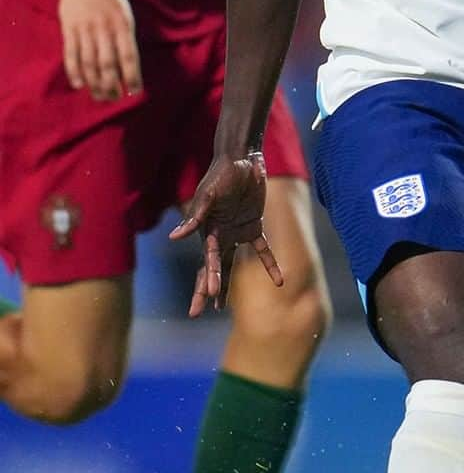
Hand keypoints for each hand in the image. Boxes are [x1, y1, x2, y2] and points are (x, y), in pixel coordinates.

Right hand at [57, 0, 141, 100]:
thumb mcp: (124, 14)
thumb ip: (126, 38)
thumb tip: (129, 66)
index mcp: (122, 25)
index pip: (129, 56)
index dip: (132, 76)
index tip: (134, 92)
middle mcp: (104, 28)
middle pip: (108, 64)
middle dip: (111, 85)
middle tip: (113, 99)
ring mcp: (85, 29)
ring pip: (89, 62)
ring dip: (94, 83)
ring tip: (98, 96)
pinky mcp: (69, 28)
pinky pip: (71, 54)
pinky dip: (74, 71)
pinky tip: (79, 84)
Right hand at [170, 152, 282, 316]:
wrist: (242, 159)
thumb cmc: (221, 175)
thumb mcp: (207, 195)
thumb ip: (195, 217)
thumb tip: (175, 238)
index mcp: (207, 231)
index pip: (208, 261)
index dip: (209, 278)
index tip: (210, 296)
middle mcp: (220, 236)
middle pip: (212, 269)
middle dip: (204, 290)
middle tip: (196, 313)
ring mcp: (236, 232)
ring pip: (231, 265)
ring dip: (227, 285)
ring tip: (221, 306)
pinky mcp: (254, 227)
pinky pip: (262, 251)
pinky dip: (270, 265)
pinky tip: (279, 281)